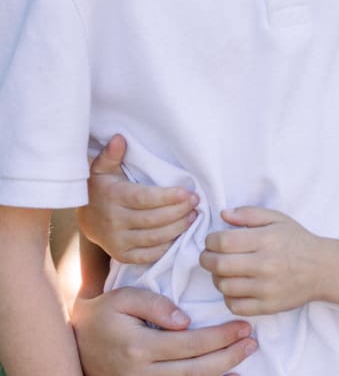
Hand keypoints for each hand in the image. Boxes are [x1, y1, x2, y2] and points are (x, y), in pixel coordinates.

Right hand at [72, 286, 256, 375]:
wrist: (72, 347)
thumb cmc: (102, 317)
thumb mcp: (123, 299)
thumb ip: (154, 304)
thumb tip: (185, 320)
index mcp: (140, 348)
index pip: (191, 344)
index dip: (220, 337)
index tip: (243, 326)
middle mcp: (143, 374)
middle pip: (197, 369)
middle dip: (229, 356)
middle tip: (252, 341)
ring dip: (222, 374)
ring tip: (246, 360)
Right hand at [77, 134, 198, 262]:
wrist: (86, 218)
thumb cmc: (100, 187)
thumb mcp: (102, 167)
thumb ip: (112, 153)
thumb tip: (120, 138)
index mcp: (113, 197)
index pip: (143, 199)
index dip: (167, 197)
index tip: (187, 192)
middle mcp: (114, 222)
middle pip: (152, 220)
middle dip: (178, 211)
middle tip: (195, 202)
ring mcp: (118, 242)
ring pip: (153, 238)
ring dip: (177, 228)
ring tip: (193, 216)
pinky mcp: (122, 256)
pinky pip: (148, 255)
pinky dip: (166, 247)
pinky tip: (179, 235)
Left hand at [200, 207, 324, 315]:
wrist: (322, 269)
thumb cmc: (297, 240)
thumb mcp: (277, 218)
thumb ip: (249, 214)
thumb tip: (223, 214)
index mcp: (265, 240)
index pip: (224, 242)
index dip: (210, 240)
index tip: (211, 240)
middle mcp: (264, 265)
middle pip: (219, 265)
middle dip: (206, 259)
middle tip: (207, 256)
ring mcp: (265, 288)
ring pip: (224, 287)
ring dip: (216, 278)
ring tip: (222, 270)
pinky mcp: (267, 306)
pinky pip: (235, 306)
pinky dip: (228, 297)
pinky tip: (234, 287)